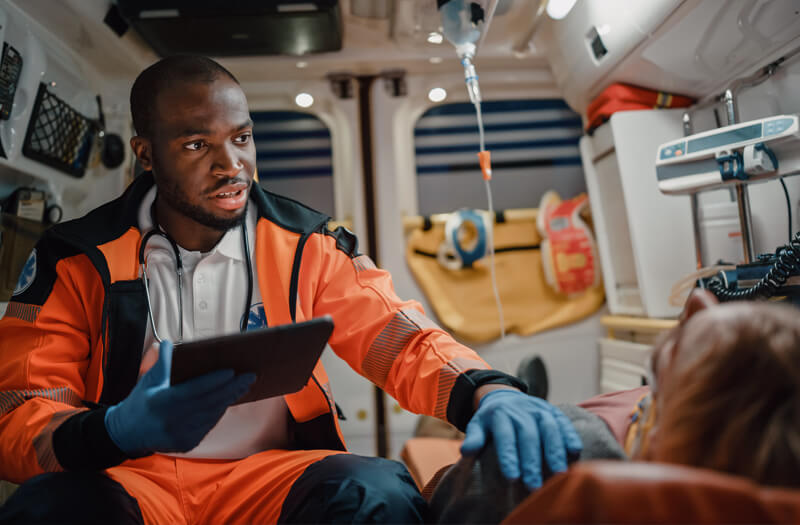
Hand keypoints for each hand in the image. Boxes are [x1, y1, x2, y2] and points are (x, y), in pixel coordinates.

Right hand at [104, 340, 255, 456]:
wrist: (126, 434)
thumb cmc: (140, 402)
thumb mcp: (148, 381)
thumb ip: (161, 363)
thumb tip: (167, 342)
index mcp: (162, 403)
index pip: (194, 390)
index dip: (214, 381)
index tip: (232, 371)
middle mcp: (172, 421)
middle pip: (209, 402)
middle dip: (232, 388)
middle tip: (250, 376)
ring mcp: (180, 435)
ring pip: (212, 415)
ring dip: (229, 399)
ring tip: (244, 385)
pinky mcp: (187, 444)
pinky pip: (208, 425)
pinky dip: (219, 412)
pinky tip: (229, 399)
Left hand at [460, 389, 581, 489]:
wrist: (505, 396)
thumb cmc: (491, 419)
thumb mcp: (478, 424)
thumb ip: (474, 437)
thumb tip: (466, 451)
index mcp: (501, 414)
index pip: (505, 436)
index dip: (509, 456)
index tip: (512, 477)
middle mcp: (521, 410)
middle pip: (528, 435)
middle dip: (532, 461)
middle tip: (534, 485)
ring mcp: (539, 409)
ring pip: (549, 428)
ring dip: (555, 451)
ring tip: (559, 473)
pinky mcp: (553, 411)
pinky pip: (563, 422)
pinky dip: (570, 436)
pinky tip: (575, 452)